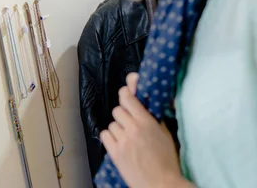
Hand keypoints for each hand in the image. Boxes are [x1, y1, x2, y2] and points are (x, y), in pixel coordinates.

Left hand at [100, 73, 190, 187]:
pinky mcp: (114, 152)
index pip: (128, 98)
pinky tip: (119, 143)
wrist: (160, 184)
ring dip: (118, 128)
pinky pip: (105, 135)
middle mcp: (132, 129)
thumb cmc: (167, 161)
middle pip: (117, 110)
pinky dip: (110, 137)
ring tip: (127, 138)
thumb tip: (146, 105)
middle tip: (130, 123)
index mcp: (146, 123)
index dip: (126, 93)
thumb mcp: (166, 135)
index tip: (126, 93)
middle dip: (123, 115)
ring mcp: (122, 141)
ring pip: (111, 123)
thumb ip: (154, 119)